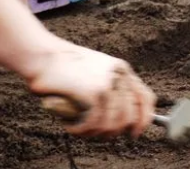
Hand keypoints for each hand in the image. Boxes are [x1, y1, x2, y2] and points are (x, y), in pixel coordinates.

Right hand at [26, 45, 155, 138]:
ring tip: (81, 130)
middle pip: (129, 116)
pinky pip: (94, 123)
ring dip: (95, 133)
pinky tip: (71, 127)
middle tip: (98, 135)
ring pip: (112, 123)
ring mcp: (108, 84)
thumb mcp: (95, 70)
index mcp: (122, 69)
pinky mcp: (92, 93)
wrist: (42, 54)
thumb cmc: (63, 66)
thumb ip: (109, 86)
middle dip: (114, 132)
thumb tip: (120, 117)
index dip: (144, 120)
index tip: (135, 133)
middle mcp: (119, 76)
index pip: (146, 98)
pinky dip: (81, 130)